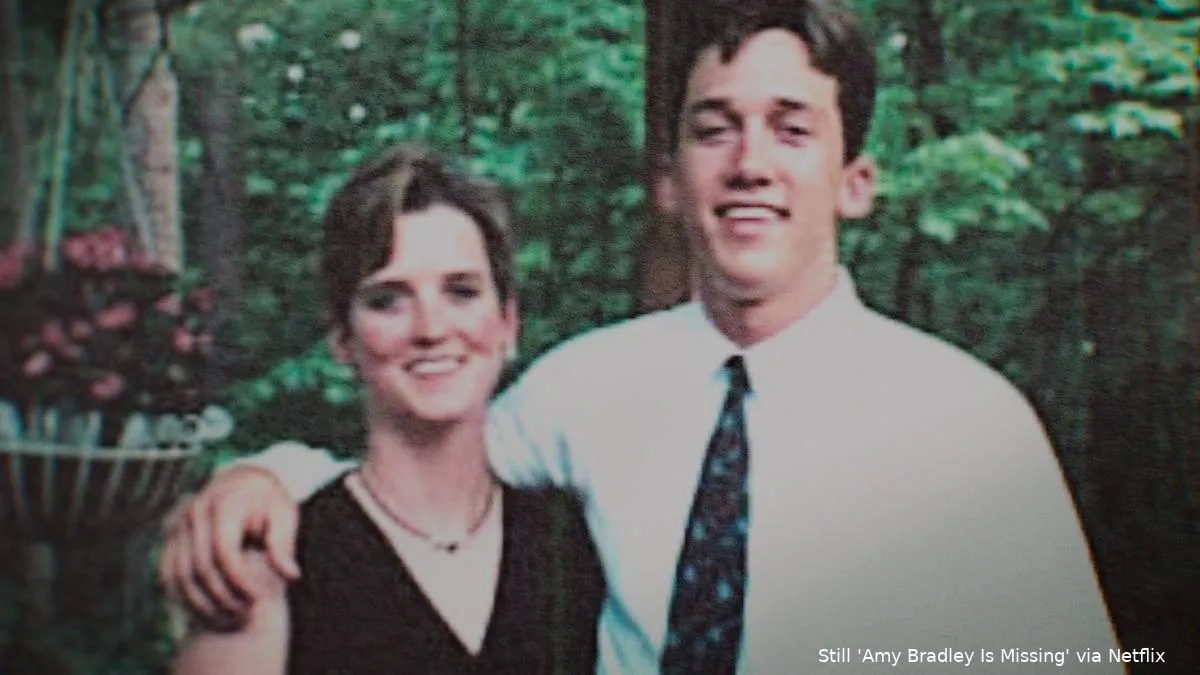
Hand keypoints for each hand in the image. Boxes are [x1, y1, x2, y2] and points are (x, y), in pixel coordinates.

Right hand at [159, 465, 301, 625]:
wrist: (244, 479)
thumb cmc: (269, 500)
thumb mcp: (285, 515)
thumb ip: (284, 545)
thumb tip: (291, 576)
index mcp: (224, 504)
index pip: (224, 551)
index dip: (239, 580)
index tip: (257, 599)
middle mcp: (195, 512)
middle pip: (200, 566)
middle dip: (222, 596)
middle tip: (244, 613)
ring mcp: (177, 523)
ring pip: (179, 574)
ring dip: (201, 602)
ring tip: (228, 616)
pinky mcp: (170, 535)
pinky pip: (167, 571)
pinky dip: (182, 594)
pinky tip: (206, 608)